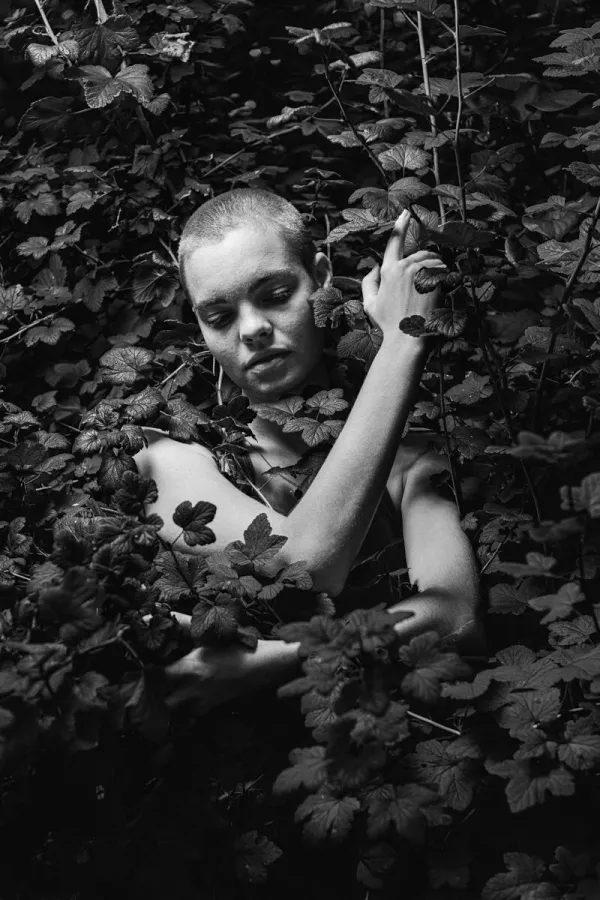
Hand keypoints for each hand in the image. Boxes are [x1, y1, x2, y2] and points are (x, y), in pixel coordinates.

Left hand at [154, 612, 300, 714]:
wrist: (257, 667)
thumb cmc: (231, 647)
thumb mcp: (205, 634)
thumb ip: (179, 623)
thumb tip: (150, 615)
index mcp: (188, 668)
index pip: (157, 676)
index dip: (150, 673)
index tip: (147, 667)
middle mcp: (191, 689)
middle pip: (163, 701)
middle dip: (158, 694)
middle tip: (157, 684)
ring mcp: (200, 702)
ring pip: (176, 711)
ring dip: (172, 703)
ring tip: (172, 692)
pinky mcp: (209, 709)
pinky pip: (191, 715)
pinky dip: (187, 708)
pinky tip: (190, 697)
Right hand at [361, 209, 444, 340]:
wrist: (408, 338)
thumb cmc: (388, 324)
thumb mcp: (370, 305)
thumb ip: (369, 283)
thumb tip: (374, 267)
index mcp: (388, 271)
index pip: (394, 241)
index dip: (400, 225)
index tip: (405, 213)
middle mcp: (405, 267)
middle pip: (421, 254)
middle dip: (424, 264)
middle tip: (422, 288)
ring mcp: (422, 272)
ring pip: (434, 262)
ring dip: (435, 271)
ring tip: (428, 293)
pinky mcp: (436, 279)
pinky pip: (444, 271)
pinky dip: (443, 279)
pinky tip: (437, 295)